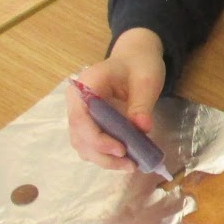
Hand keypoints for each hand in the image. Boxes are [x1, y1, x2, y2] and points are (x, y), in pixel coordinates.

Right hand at [66, 28, 165, 171]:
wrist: (134, 58)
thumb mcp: (147, 80)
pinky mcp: (88, 122)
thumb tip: (142, 128)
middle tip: (130, 164)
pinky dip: (104, 154)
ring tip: (130, 165)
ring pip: (83, 143)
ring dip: (103, 158)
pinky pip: (90, 143)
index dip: (96, 138)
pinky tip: (124, 160)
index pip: (80, 117)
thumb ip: (142, 104)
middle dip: (102, 154)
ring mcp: (80, 112)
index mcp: (87, 84)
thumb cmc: (139, 64)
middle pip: (79, 134)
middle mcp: (77, 100)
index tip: (121, 149)